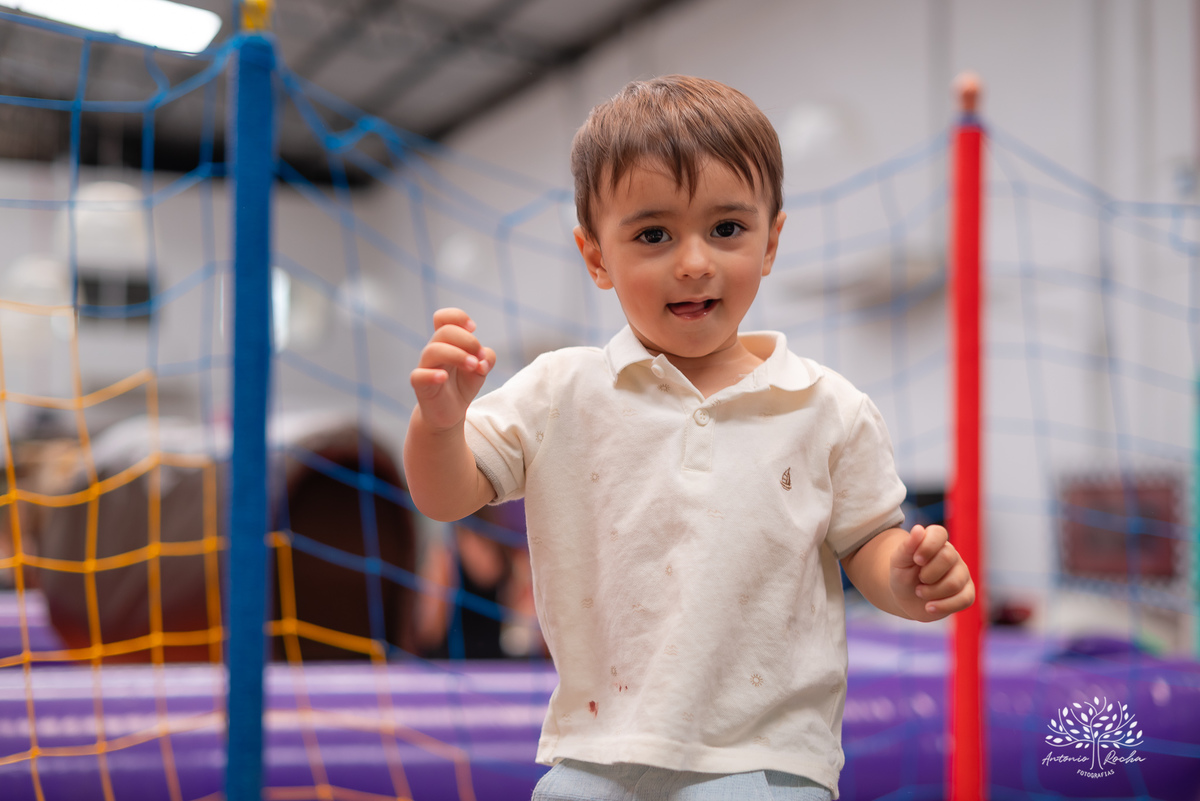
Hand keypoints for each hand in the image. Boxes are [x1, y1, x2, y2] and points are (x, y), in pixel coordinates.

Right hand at [410, 308, 495, 432]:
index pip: (443, 318)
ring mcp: (425, 366)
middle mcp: (434, 350)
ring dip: (457, 355)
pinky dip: (432, 374)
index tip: (473, 328)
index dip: (458, 317)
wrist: (450, 412)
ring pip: (433, 350)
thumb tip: (483, 359)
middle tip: (478, 358)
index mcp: (447, 342)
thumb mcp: (481, 369)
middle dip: (467, 341)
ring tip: (473, 366)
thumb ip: (487, 358)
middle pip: (444, 331)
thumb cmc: (463, 385)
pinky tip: (444, 377)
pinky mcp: (420, 385)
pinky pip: (419, 375)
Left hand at [889, 524, 974, 621]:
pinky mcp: (967, 593)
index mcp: (935, 541)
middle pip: (947, 558)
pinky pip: (964, 600)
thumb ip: (908, 546)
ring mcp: (962, 574)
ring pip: (954, 582)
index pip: (939, 533)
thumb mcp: (899, 561)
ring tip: (920, 592)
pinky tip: (929, 607)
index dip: (927, 546)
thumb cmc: (903, 574)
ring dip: (931, 592)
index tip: (916, 560)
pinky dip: (943, 606)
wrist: (906, 598)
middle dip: (927, 573)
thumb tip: (918, 529)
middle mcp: (952, 555)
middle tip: (918, 580)